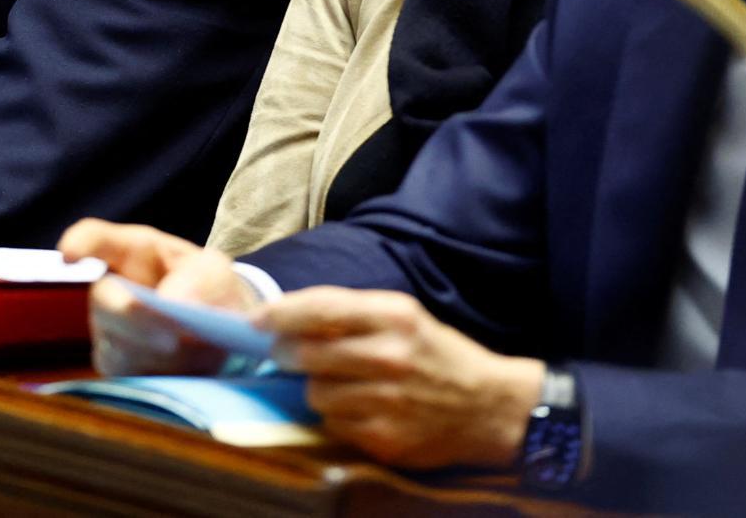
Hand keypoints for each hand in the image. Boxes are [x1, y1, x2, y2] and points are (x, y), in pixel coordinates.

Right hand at [59, 219, 257, 377]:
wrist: (221, 332)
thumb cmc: (210, 290)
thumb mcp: (216, 272)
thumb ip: (202, 281)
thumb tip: (175, 305)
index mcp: (132, 251)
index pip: (95, 239)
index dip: (79, 244)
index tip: (70, 255)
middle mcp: (112, 289)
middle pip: (104, 300)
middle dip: (134, 317)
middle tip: (172, 338)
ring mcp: (108, 329)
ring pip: (119, 345)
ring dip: (160, 352)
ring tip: (197, 350)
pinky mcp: (117, 365)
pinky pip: (130, 376)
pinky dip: (162, 374)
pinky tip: (186, 369)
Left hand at [256, 286, 543, 470]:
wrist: (489, 407)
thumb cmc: (437, 355)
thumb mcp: (403, 317)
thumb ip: (350, 315)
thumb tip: (286, 321)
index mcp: (394, 315)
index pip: (319, 308)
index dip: (280, 314)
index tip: (256, 320)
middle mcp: (390, 355)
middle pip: (307, 354)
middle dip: (290, 354)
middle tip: (290, 355)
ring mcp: (387, 400)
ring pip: (316, 393)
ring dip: (319, 388)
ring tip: (343, 384)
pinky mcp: (385, 438)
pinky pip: (333, 424)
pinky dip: (338, 417)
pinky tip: (361, 409)